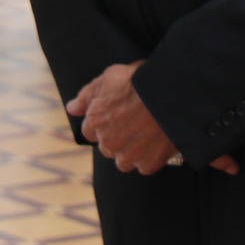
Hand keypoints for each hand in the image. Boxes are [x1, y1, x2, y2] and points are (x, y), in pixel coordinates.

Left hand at [66, 62, 239, 175]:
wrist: (172, 94)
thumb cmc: (139, 81)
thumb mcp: (109, 78)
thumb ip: (87, 95)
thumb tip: (72, 108)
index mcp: (96, 121)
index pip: (90, 131)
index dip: (104, 122)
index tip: (117, 116)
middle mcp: (108, 142)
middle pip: (107, 147)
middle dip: (117, 138)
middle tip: (134, 123)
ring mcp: (129, 155)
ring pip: (124, 161)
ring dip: (131, 152)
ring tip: (146, 134)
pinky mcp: (148, 164)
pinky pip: (144, 165)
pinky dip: (150, 157)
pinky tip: (158, 141)